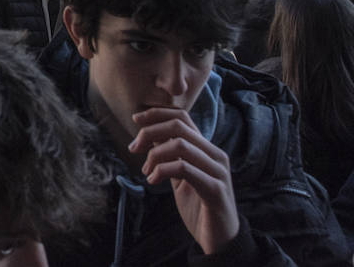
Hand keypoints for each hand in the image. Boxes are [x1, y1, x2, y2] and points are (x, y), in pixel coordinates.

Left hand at [129, 107, 239, 255]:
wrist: (219, 240)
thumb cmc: (199, 207)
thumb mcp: (179, 177)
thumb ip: (169, 156)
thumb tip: (149, 135)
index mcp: (206, 149)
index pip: (182, 117)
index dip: (157, 114)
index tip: (135, 118)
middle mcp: (215, 155)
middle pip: (179, 126)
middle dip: (150, 132)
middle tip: (133, 148)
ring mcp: (217, 171)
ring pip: (181, 145)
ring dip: (155, 154)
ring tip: (145, 171)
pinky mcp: (215, 189)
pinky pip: (185, 169)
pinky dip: (163, 171)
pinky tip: (152, 181)